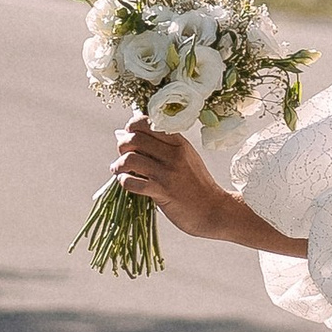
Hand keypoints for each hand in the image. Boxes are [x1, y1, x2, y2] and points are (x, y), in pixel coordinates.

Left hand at [113, 113, 231, 239]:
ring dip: (118, 165)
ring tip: (119, 170)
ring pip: (130, 159)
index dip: (132, 126)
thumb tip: (128, 137)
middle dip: (122, 146)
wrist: (213, 209)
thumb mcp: (186, 158)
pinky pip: (132, 182)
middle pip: (134, 139)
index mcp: (179, 143)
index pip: (148, 123)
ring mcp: (167, 173)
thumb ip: (162, 147)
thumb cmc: (197, 185)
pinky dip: (124, 181)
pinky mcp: (162, 192)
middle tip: (122, 155)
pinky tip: (127, 182)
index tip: (130, 134)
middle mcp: (174, 155)